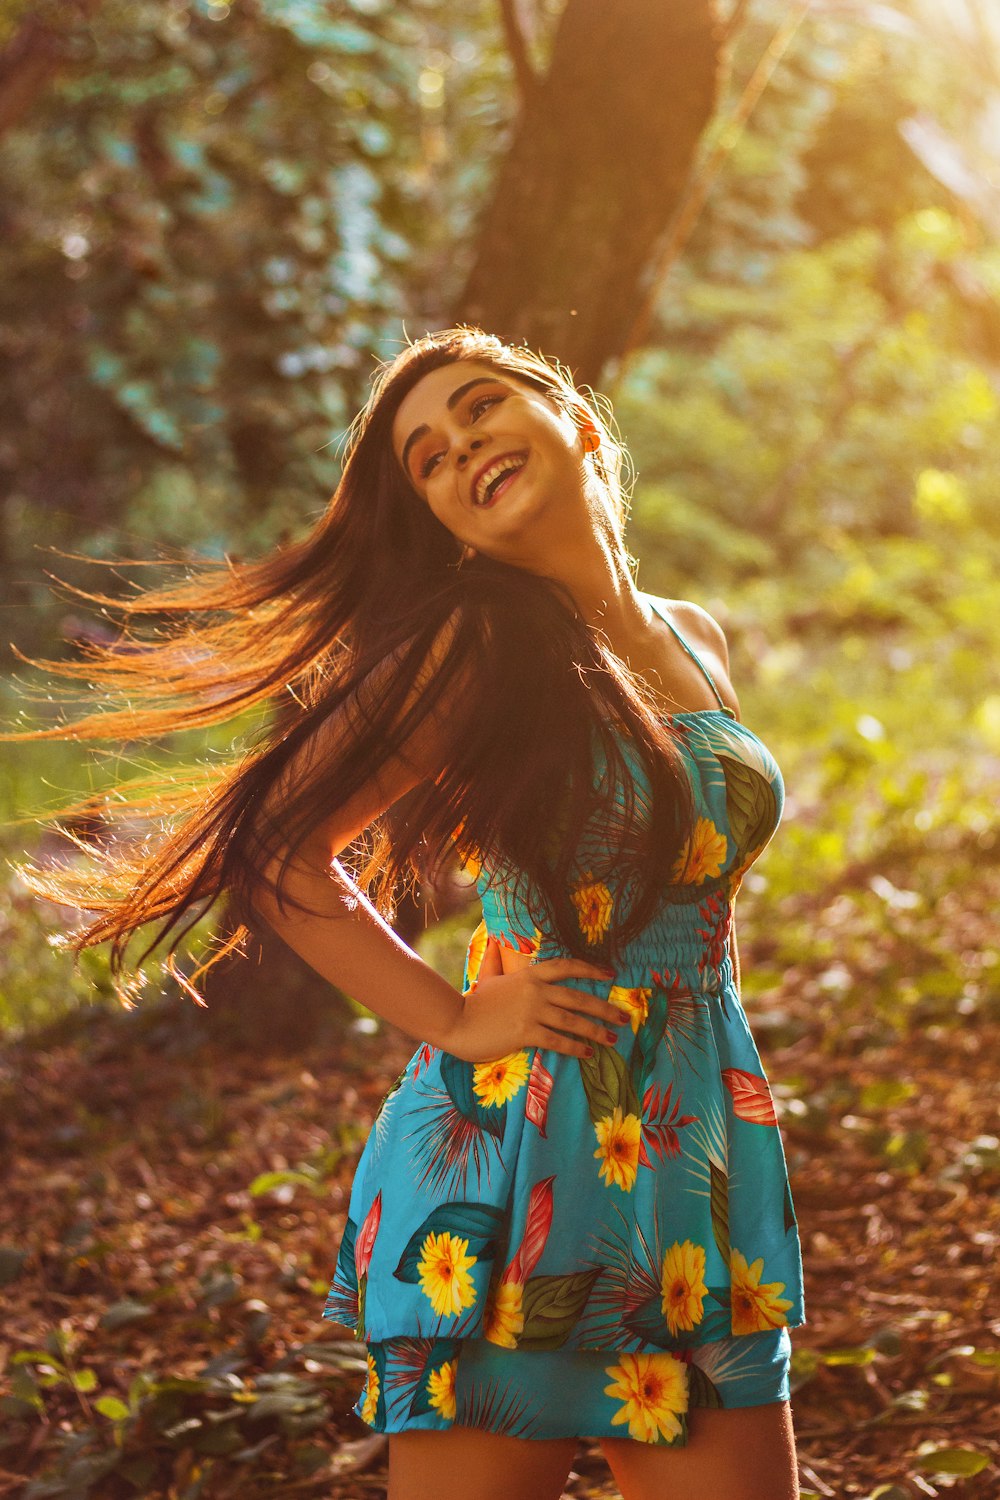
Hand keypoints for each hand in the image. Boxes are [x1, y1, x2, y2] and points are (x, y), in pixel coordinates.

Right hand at [441, 936, 627, 1063]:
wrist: (456, 1022)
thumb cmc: (474, 1002)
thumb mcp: (488, 976)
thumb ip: (495, 960)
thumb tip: (495, 941)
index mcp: (529, 974)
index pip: (566, 967)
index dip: (590, 969)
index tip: (611, 974)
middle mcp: (534, 990)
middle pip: (578, 997)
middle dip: (604, 1008)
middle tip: (623, 1016)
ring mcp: (531, 1011)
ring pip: (572, 1021)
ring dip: (595, 1030)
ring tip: (612, 1038)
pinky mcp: (525, 1033)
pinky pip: (557, 1041)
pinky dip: (575, 1047)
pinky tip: (588, 1053)